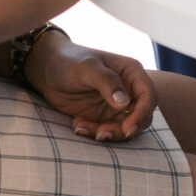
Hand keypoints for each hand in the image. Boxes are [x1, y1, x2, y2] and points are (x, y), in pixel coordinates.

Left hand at [25, 30, 155, 140]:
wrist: (48, 69)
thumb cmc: (70, 61)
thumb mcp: (87, 68)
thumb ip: (107, 82)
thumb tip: (124, 103)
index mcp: (131, 73)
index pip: (148, 96)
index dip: (142, 113)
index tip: (127, 128)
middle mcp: (128, 90)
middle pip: (141, 116)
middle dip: (124, 129)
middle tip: (102, 134)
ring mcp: (116, 106)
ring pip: (125, 128)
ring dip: (107, 134)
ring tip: (81, 128)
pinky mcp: (102, 117)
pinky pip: (107, 132)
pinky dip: (94, 134)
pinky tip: (77, 126)